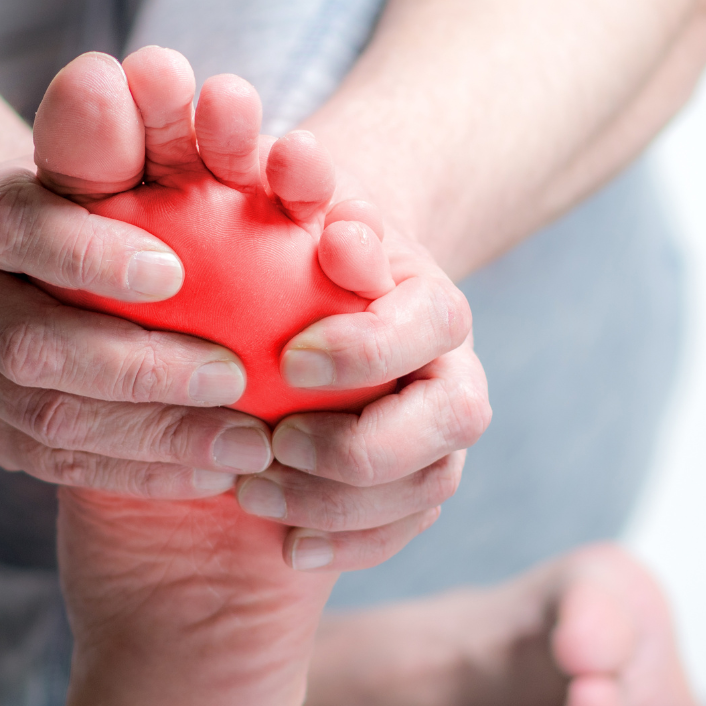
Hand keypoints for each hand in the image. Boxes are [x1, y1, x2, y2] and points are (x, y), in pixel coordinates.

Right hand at [0, 159, 276, 497]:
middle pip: (33, 345)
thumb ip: (131, 130)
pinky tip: (212, 470)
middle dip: (142, 370)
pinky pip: (56, 463)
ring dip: (156, 436)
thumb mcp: (112, 155)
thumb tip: (140, 72)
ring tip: (246, 442)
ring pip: (47, 419)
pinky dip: (140, 470)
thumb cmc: (99, 196)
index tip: (176, 274)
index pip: (26, 231)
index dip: (95, 256)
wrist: (17, 256)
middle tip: (235, 378)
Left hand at [239, 215, 490, 571]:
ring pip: (426, 488)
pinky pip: (403, 532)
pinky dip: (348, 546)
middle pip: (450, 421)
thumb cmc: (303, 240)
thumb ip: (297, 181)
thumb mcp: (297, 204)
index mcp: (434, 302)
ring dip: (339, 504)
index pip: (427, 326)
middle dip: (360, 444)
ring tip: (250, 493)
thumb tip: (292, 157)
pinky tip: (285, 547)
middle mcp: (454, 373)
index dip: (365, 348)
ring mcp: (441, 438)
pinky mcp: (417, 487)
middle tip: (275, 441)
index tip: (288, 358)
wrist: (328, 288)